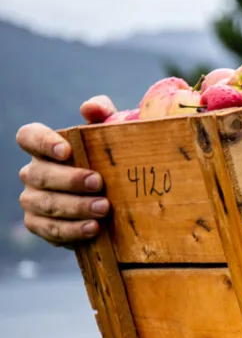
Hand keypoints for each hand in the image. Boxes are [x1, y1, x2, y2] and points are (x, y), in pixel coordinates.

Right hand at [16, 122, 109, 245]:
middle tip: (98, 183)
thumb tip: (90, 107)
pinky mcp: (40, 225)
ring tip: (103, 208)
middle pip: (40, 174)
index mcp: (45, 148)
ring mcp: (33, 200)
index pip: (29, 137)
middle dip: (69, 179)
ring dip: (75, 207)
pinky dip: (72, 230)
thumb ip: (103, 114)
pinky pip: (50, 230)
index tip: (66, 150)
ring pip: (45, 203)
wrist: (117, 204)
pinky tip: (94, 228)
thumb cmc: (110, 162)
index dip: (43, 142)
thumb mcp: (111, 136)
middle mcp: (33, 173)